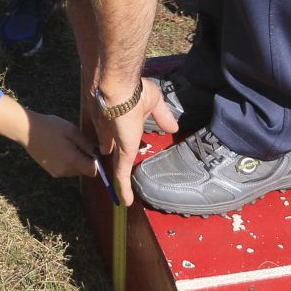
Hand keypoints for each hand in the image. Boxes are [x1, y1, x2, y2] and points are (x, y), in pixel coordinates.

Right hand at [22, 110, 98, 177]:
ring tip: (68, 145)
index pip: (93, 171)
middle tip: (79, 143)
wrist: (26, 130)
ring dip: (76, 161)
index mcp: (72, 160)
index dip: (96, 162)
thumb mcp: (72, 131)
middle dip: (86, 160)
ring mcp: (56, 172)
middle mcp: (65, 170)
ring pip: (74, 171)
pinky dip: (67, 162)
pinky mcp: (50, 170)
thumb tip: (98, 153)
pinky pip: (65, 169)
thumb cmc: (50, 127)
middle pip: (84, 171)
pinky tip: (60, 149)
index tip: (93, 150)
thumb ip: (86, 144)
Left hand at [91, 79, 176, 205]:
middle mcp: (117, 134)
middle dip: (117, 159)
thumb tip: (174, 129)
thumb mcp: (154, 102)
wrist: (117, 89)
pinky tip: (127, 201)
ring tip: (123, 191)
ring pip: (117, 164)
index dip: (122, 143)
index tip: (124, 151)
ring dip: (119, 178)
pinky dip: (124, 188)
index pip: (122, 136)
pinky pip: (121, 173)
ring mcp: (117, 145)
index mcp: (126, 121)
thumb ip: (162, 116)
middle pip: (116, 151)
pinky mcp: (120, 153)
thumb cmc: (136, 92)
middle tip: (123, 173)